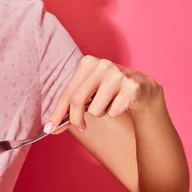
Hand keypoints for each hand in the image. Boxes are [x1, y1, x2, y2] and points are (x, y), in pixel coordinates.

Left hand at [44, 55, 162, 132]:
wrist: (142, 88)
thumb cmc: (109, 91)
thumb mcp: (89, 93)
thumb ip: (70, 107)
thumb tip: (51, 127)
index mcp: (87, 63)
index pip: (67, 93)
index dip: (57, 113)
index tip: (49, 129)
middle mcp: (102, 65)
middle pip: (77, 100)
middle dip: (76, 119)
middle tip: (81, 128)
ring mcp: (118, 74)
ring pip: (96, 110)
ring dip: (101, 113)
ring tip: (109, 103)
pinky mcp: (132, 86)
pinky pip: (113, 112)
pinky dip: (115, 113)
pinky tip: (122, 103)